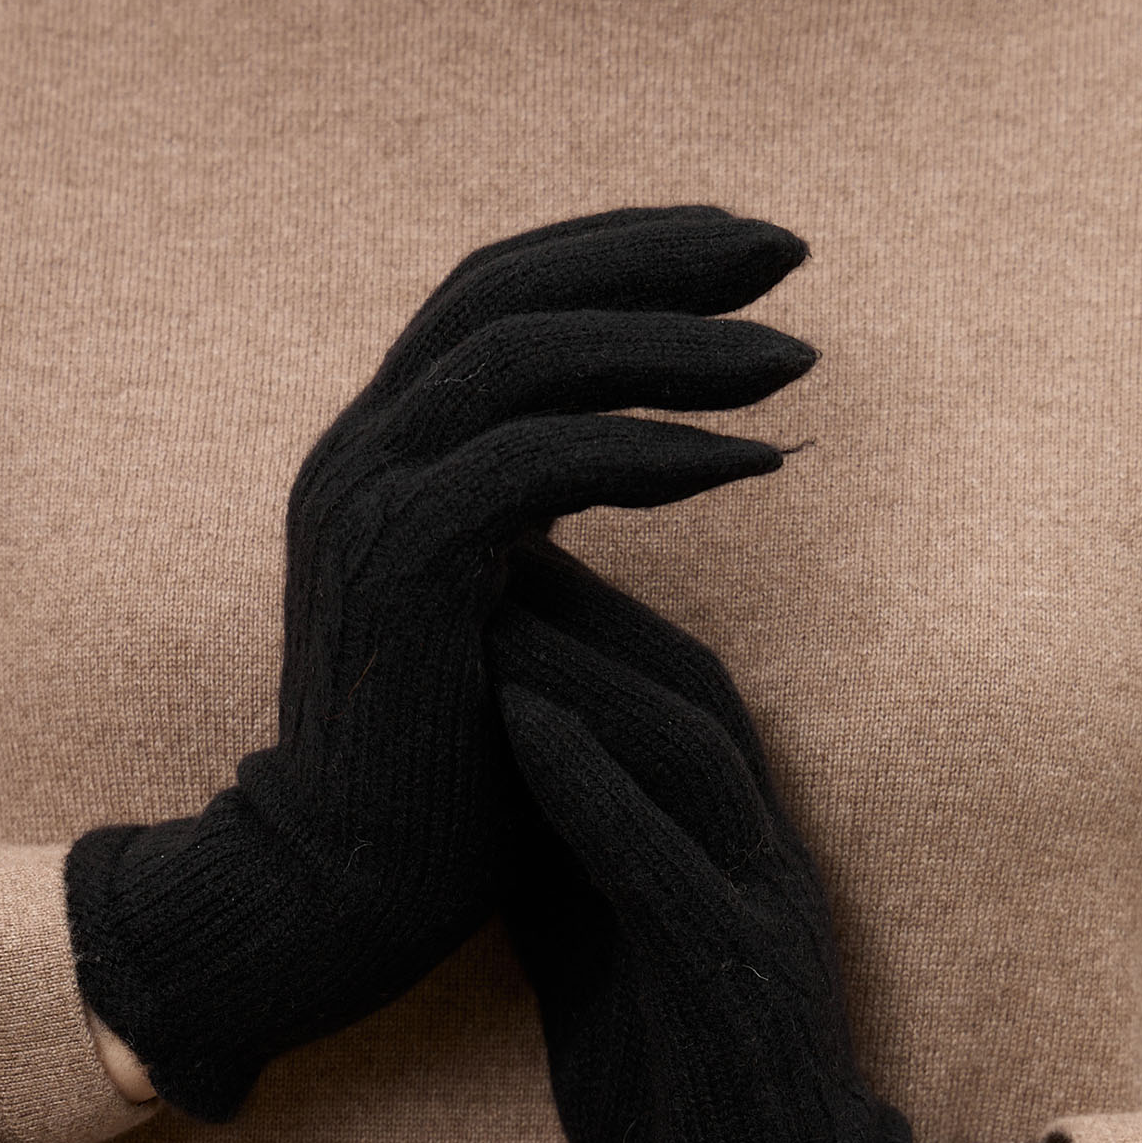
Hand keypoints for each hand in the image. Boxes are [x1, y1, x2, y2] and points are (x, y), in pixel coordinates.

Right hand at [65, 205, 817, 1120]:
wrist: (344, 893)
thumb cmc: (444, 772)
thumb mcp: (496, 613)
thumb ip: (534, 517)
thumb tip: (640, 447)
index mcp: (382, 450)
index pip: (497, 296)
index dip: (621, 255)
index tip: (742, 256)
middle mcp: (360, 449)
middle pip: (510, 289)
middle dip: (659, 257)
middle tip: (792, 249)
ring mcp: (367, 497)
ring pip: (528, 356)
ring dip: (674, 345)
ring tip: (797, 359)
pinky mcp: (402, 564)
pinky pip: (542, 463)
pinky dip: (654, 450)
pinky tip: (750, 463)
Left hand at [487, 542, 1085, 1142]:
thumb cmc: (685, 1088)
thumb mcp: (602, 949)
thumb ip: (562, 856)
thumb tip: (487, 762)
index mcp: (710, 843)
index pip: (645, 692)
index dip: (559, 604)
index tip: (465, 536)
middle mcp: (745, 851)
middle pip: (673, 682)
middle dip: (574, 592)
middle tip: (477, 505)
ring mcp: (751, 911)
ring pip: (683, 746)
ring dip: (583, 658)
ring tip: (485, 579)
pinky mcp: (735, 986)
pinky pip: (669, 863)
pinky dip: (597, 783)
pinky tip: (523, 718)